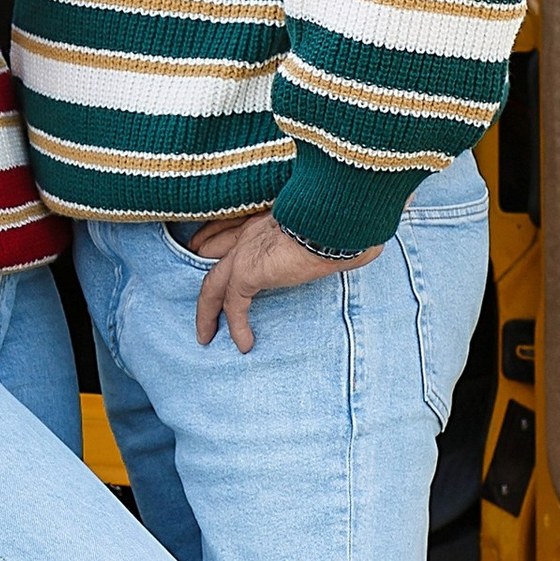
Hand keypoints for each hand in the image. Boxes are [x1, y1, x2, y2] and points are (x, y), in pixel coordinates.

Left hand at [186, 205, 374, 351]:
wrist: (338, 217)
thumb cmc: (345, 218)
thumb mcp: (334, 227)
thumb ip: (334, 235)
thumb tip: (360, 246)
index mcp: (269, 217)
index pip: (234, 226)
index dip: (217, 236)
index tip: (207, 245)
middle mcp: (252, 231)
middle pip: (213, 248)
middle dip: (203, 267)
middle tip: (199, 293)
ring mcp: (246, 250)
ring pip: (213, 283)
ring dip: (206, 311)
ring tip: (206, 335)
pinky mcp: (247, 271)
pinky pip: (232, 304)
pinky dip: (235, 325)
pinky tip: (244, 344)